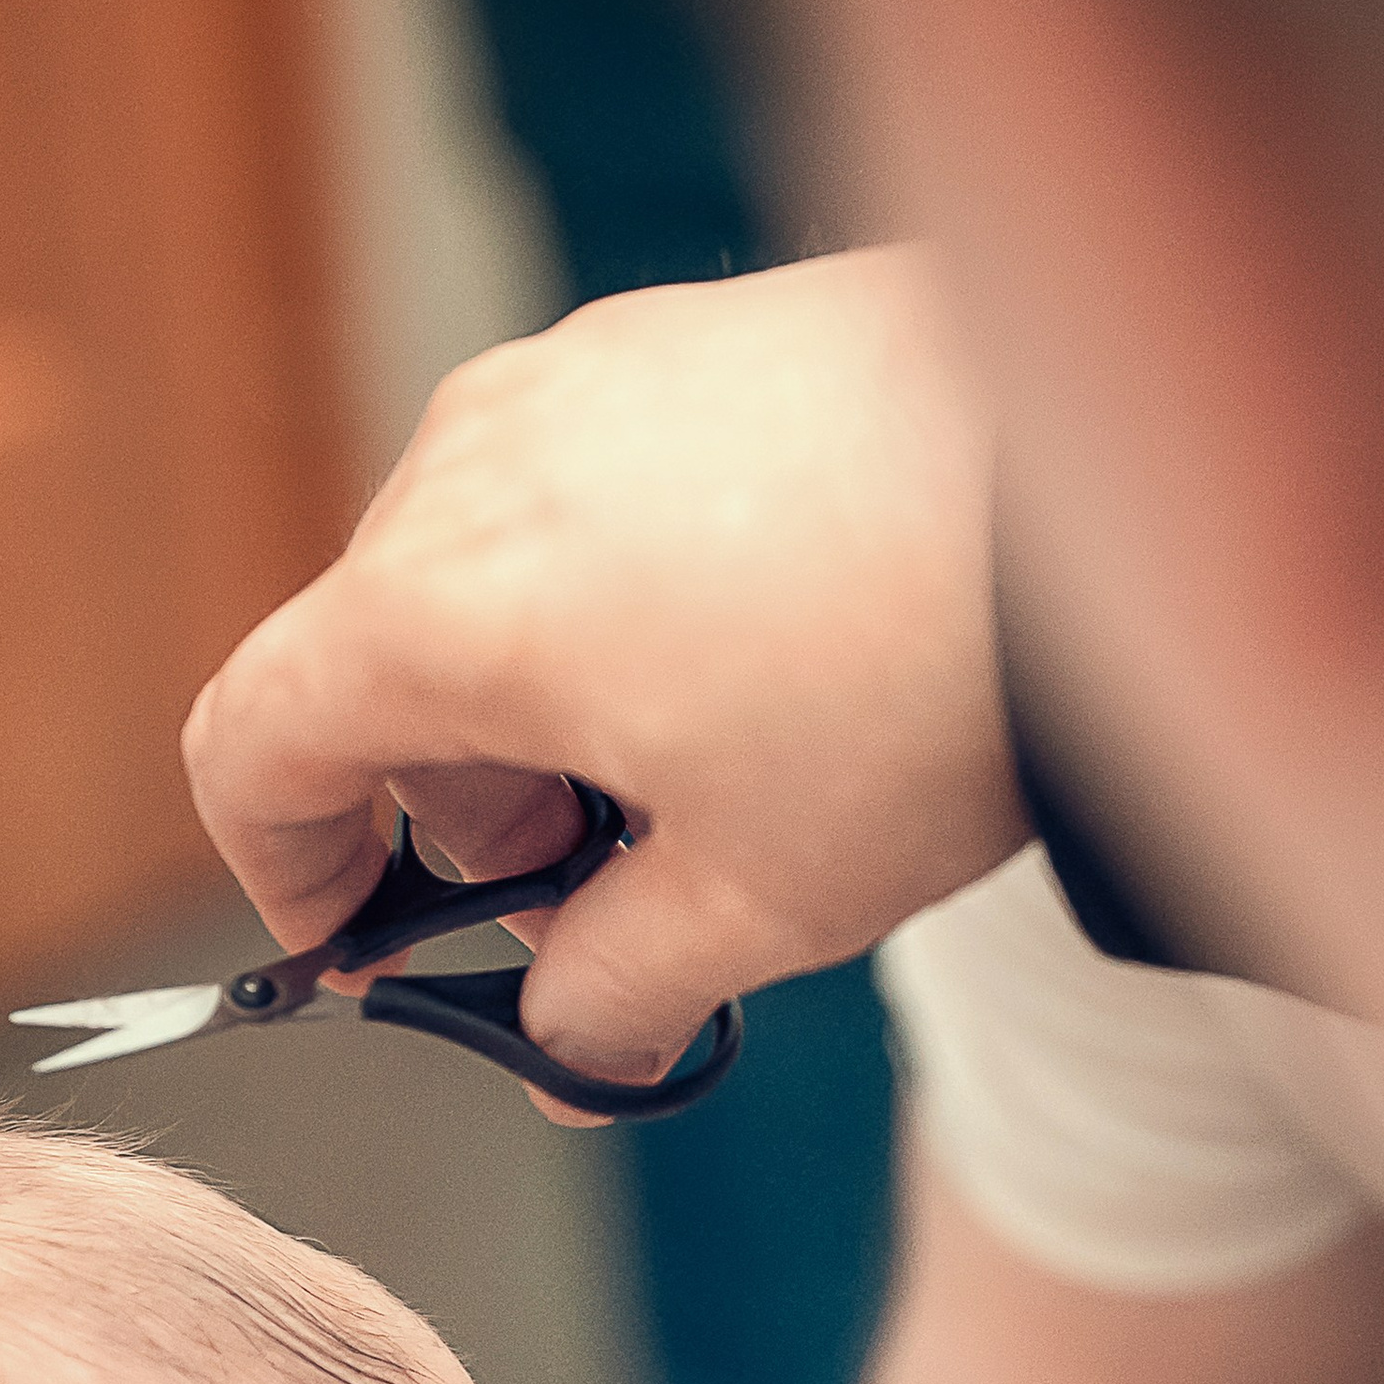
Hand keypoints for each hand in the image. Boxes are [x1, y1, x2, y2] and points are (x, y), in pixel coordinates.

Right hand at [183, 251, 1020, 1094]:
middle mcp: (477, 458)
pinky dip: (614, 602)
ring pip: (481, 573)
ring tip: (702, 784)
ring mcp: (582, 374)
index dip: (283, 872)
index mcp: (445, 604)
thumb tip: (569, 1047)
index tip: (358, 947)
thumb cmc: (926, 684)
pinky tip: (766, 667)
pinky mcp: (685, 335)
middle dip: (456, 810)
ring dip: (541, 707)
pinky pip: (584, 491)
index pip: (251, 742)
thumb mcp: (761, 901)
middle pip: (375, 662)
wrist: (1132, 471)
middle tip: (595, 897)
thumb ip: (612, 998)